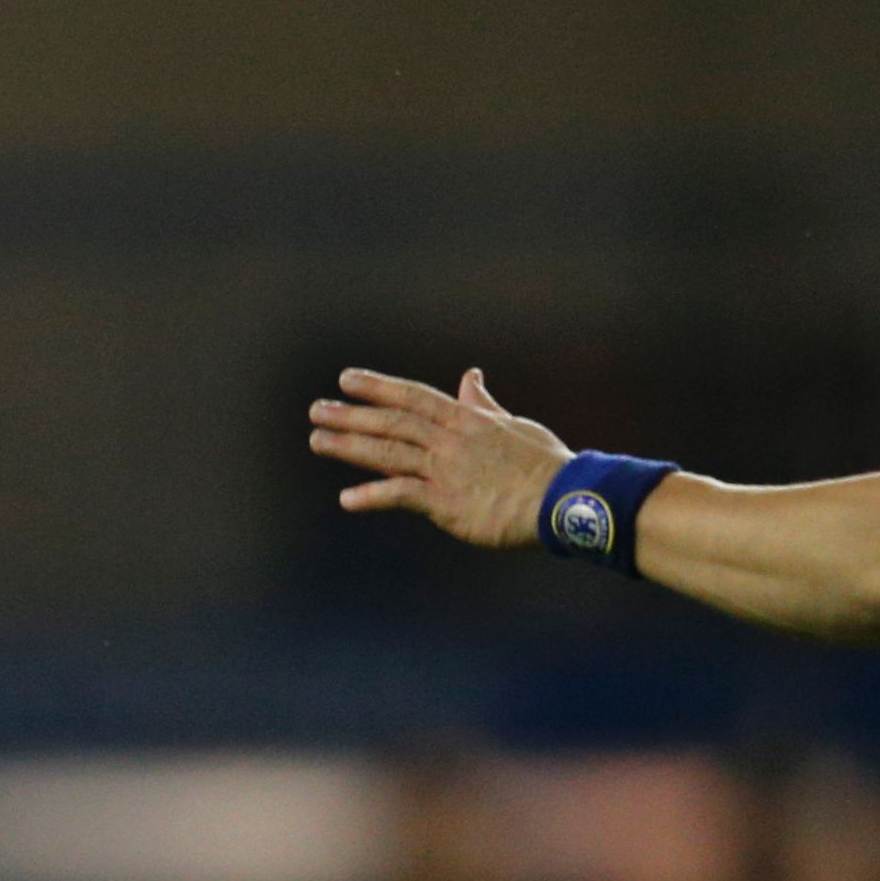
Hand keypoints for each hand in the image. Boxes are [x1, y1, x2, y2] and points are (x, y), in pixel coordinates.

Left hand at [310, 366, 569, 549]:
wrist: (563, 498)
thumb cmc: (543, 464)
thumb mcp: (512, 424)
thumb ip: (482, 405)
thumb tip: (469, 377)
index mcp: (466, 420)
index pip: (413, 397)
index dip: (378, 386)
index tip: (347, 379)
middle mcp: (450, 440)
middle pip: (393, 422)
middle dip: (352, 414)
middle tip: (316, 409)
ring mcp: (446, 470)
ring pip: (390, 453)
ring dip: (350, 446)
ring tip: (317, 440)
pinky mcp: (447, 503)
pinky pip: (403, 495)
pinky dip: (374, 495)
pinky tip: (347, 499)